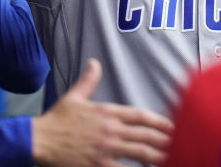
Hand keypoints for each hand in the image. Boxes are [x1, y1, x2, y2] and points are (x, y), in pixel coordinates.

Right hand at [32, 59, 172, 166]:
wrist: (39, 139)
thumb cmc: (57, 119)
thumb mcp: (74, 96)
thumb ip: (88, 80)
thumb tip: (94, 63)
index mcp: (107, 112)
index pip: (140, 116)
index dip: (159, 121)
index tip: (172, 126)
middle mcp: (110, 129)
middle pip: (145, 135)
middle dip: (164, 140)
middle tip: (180, 144)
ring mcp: (106, 148)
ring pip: (139, 153)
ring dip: (157, 156)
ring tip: (171, 158)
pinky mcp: (98, 165)